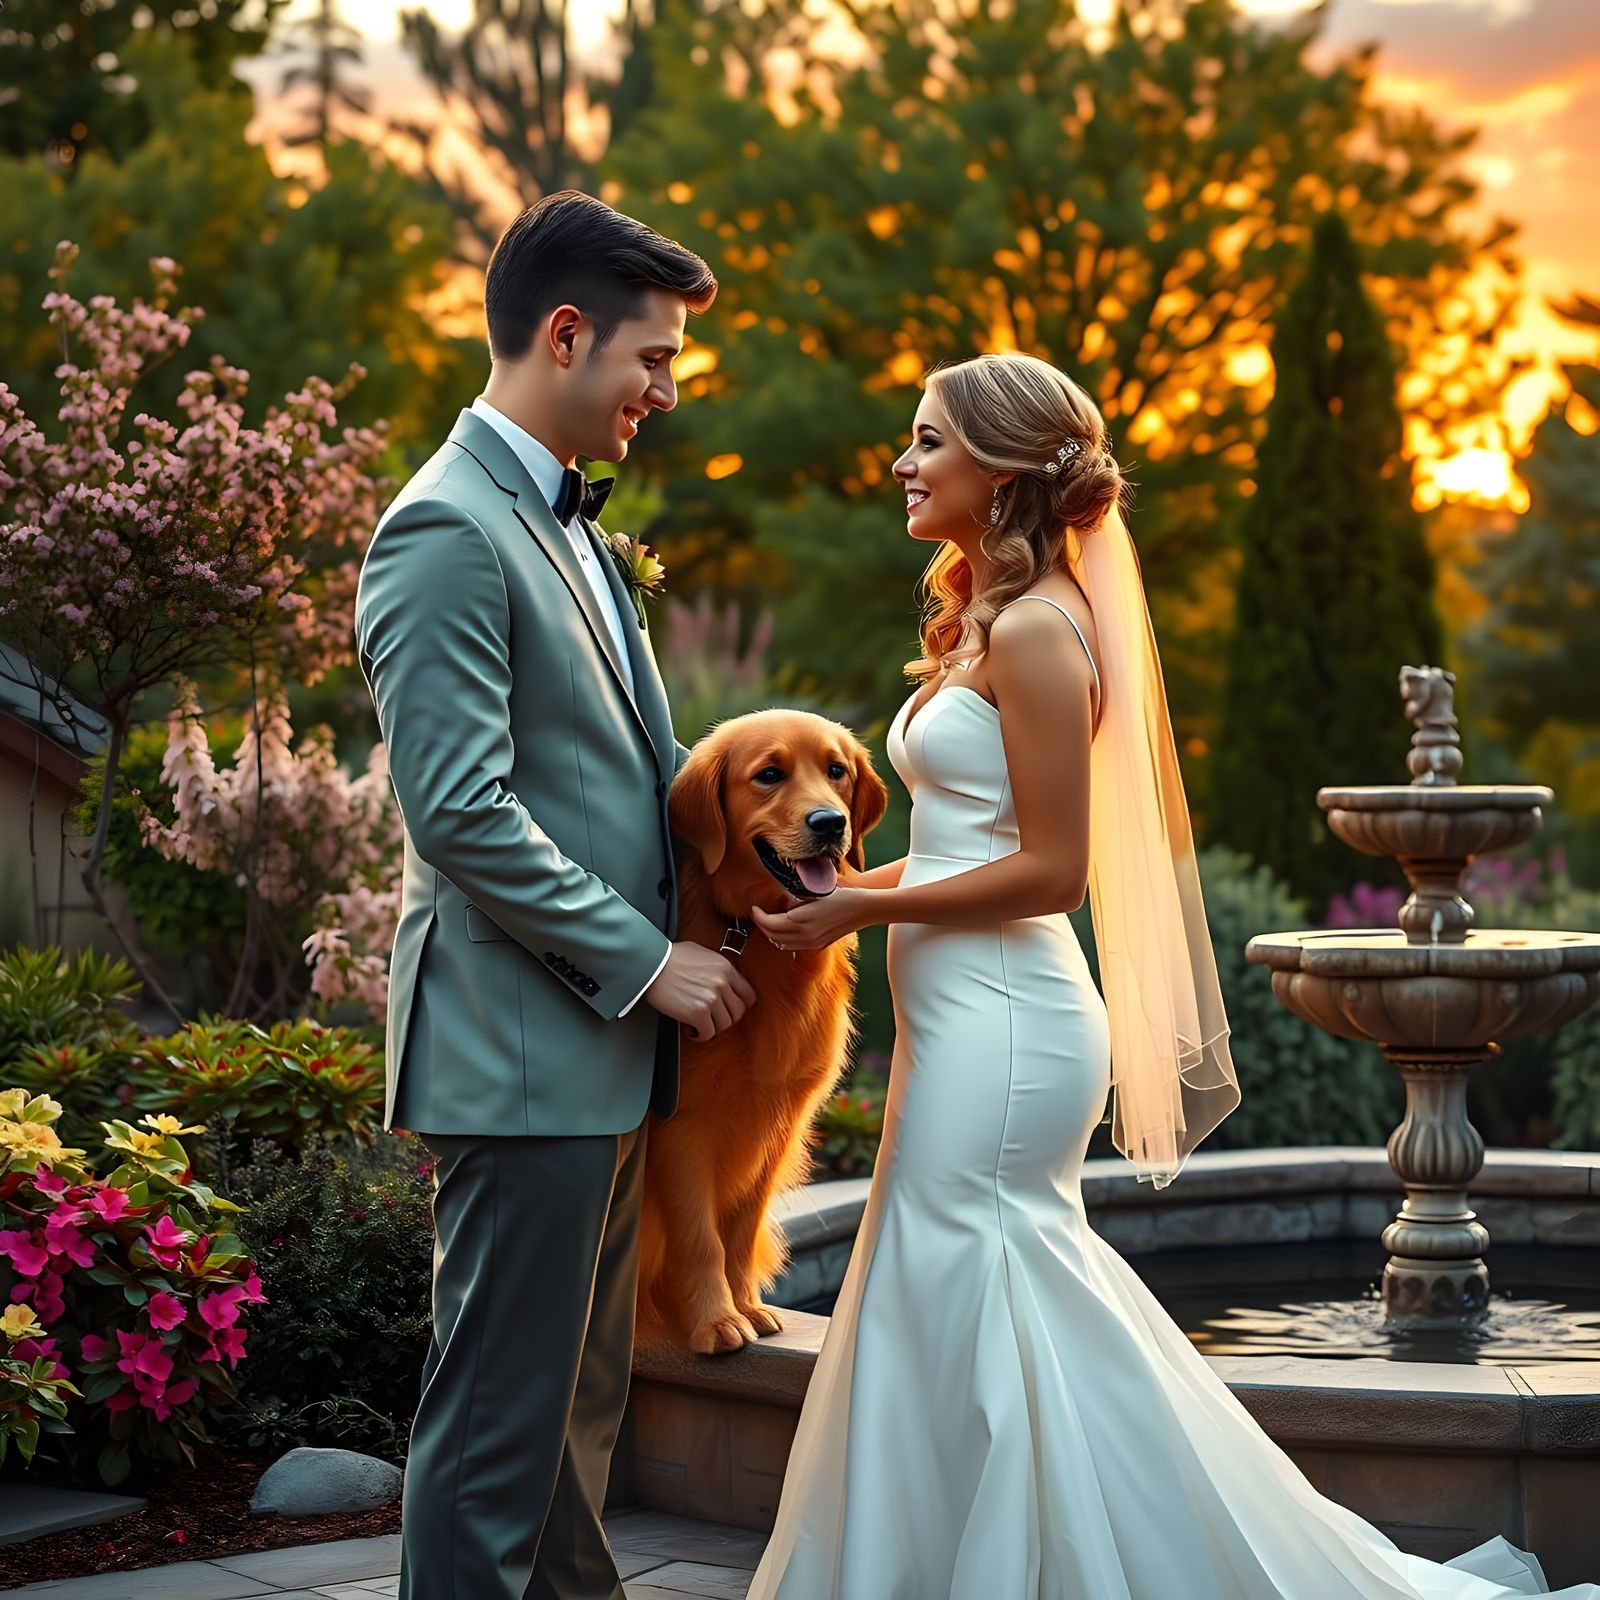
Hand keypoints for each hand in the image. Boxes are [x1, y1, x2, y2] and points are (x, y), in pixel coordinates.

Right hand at [644, 941, 757, 1040]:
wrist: (651, 964)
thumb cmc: (670, 956)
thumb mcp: (702, 953)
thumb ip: (717, 968)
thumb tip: (723, 980)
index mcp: (725, 968)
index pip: (748, 994)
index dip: (741, 1005)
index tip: (733, 1009)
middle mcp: (722, 983)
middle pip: (738, 1012)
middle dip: (726, 1017)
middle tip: (714, 1018)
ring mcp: (711, 999)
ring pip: (724, 1024)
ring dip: (713, 1027)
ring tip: (701, 1023)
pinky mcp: (698, 1013)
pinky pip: (708, 1033)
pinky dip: (700, 1035)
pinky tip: (692, 1030)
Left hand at [751, 886, 876, 951]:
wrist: (863, 909)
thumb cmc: (842, 896)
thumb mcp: (815, 893)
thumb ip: (795, 900)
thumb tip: (780, 901)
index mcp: (803, 920)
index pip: (770, 924)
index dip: (758, 916)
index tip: (754, 908)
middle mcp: (805, 935)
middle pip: (773, 936)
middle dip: (761, 925)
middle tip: (758, 914)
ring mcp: (812, 943)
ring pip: (781, 944)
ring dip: (771, 934)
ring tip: (768, 921)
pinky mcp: (818, 946)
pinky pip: (792, 947)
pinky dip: (782, 940)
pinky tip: (783, 930)